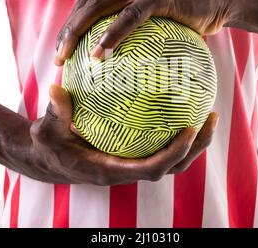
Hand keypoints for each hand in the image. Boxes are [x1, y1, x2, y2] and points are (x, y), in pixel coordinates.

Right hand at [30, 85, 218, 184]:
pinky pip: (160, 145)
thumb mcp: (46, 129)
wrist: (50, 159)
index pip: (151, 168)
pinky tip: (180, 106)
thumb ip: (55, 112)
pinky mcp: (132, 155)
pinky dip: (176, 133)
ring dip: (194, 141)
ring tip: (209, 113)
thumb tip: (56, 88)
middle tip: (211, 117)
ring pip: (172, 160)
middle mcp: (127, 170)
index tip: (190, 128)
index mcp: (111, 170)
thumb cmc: (49, 144)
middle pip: (173, 166)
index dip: (174, 153)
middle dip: (196, 146)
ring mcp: (132, 164)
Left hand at [55, 0, 239, 64]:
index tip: (63, 52)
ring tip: (67, 57)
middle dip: (67, 31)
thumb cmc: (192, 14)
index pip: (89, 3)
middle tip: (58, 60)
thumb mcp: (161, 18)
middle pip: (86, 4)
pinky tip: (100, 53)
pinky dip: (112, 35)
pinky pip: (130, 17)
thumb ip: (141, 31)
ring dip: (78, 32)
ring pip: (99, 6)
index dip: (71, 26)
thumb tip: (127, 64)